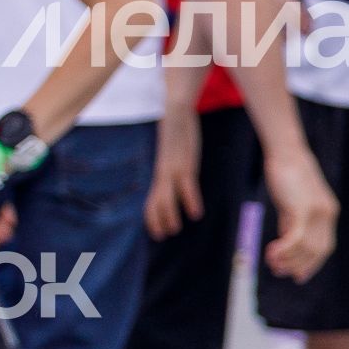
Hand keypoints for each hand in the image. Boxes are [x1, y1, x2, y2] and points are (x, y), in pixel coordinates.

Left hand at [144, 108, 203, 238]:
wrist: (175, 111)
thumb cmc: (177, 130)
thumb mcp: (175, 151)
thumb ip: (174, 163)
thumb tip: (176, 172)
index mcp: (161, 172)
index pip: (151, 200)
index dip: (152, 218)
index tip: (156, 232)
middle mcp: (164, 174)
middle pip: (156, 203)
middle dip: (158, 221)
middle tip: (163, 236)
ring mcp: (173, 169)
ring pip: (166, 198)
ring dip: (169, 216)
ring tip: (175, 230)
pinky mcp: (185, 164)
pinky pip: (187, 187)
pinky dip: (190, 201)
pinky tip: (196, 214)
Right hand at [258, 149, 339, 282]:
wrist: (287, 154)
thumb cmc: (287, 177)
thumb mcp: (292, 204)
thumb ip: (291, 223)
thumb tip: (286, 245)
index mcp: (328, 213)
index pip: (324, 247)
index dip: (312, 264)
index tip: (299, 276)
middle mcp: (327, 214)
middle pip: (317, 251)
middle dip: (298, 265)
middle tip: (278, 271)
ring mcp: (318, 212)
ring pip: (305, 247)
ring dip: (287, 259)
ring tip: (271, 262)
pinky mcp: (304, 209)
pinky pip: (296, 237)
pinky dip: (284, 249)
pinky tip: (271, 254)